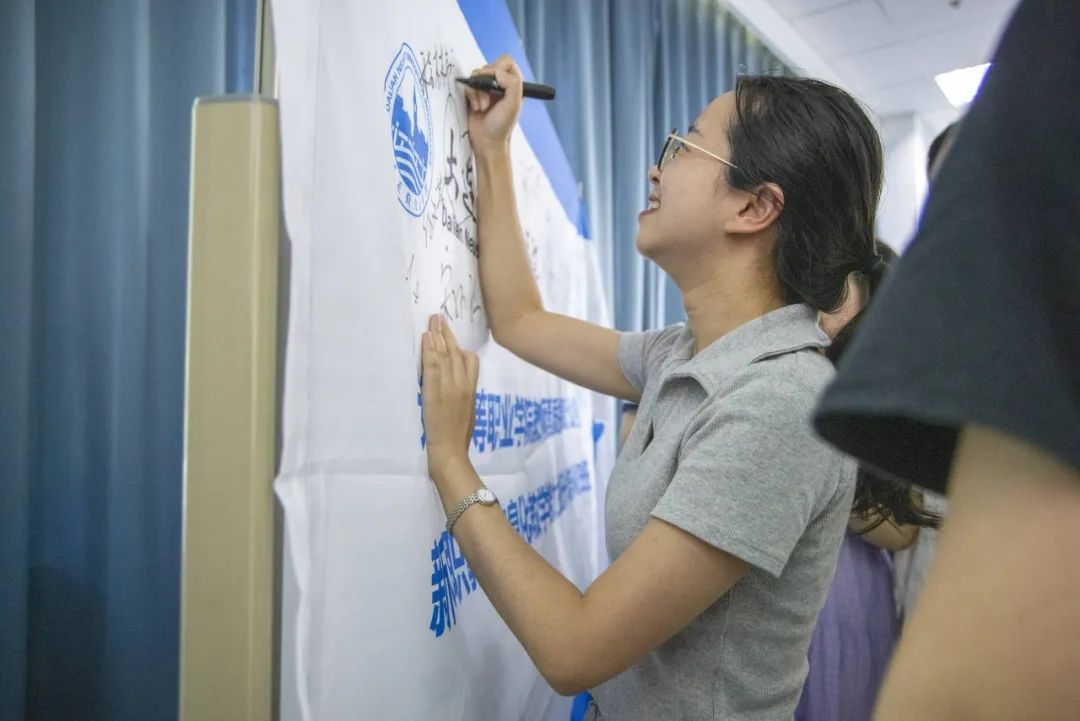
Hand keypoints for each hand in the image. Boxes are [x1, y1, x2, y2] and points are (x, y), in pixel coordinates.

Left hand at [421, 313, 479, 479]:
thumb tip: (461, 388)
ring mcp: (449, 385)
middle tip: (440, 317)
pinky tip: (426, 337)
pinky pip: (432, 364)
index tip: (455, 338)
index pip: (472, 361)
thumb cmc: (459, 437)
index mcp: (472, 390)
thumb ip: (465, 397)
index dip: (462, 347)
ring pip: (445, 354)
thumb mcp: (469, 413)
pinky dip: (429, 349)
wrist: (451, 450)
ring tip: (433, 320)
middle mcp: (462, 383)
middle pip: (456, 352)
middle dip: (448, 333)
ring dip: (438, 334)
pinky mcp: (434, 390)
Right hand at [462, 55, 522, 156]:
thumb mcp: (513, 105)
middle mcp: (500, 84)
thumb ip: (512, 84)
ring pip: (476, 75)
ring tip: (482, 106)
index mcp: (513, 84)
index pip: (506, 62)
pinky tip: (476, 108)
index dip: (499, 68)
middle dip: (486, 82)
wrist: (487, 142)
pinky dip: (471, 95)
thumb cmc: (502, 126)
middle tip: (489, 98)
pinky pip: (468, 84)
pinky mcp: (473, 94)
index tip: (496, 83)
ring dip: (478, 91)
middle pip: (489, 66)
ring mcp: (486, 89)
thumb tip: (498, 72)